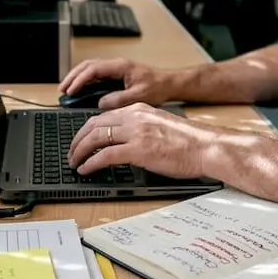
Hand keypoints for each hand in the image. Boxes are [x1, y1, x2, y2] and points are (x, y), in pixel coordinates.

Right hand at [58, 58, 174, 108]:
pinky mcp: (116, 75)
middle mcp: (116, 65)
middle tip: (62, 89)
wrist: (169, 84)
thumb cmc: (158, 87)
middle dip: (73, 76)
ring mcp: (115, 69)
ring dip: (77, 77)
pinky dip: (85, 80)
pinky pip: (96, 74)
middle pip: (88, 66)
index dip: (80, 80)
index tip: (71, 90)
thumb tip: (101, 103)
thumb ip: (119, 99)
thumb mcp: (139, 96)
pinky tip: (80, 89)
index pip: (94, 69)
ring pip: (90, 68)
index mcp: (120, 67)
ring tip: (66, 89)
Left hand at [67, 103, 219, 177]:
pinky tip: (86, 169)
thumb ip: (141, 128)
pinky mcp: (138, 150)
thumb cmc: (189, 142)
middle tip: (71, 152)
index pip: (104, 116)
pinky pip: (105, 155)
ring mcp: (135, 133)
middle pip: (94, 124)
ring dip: (80, 151)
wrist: (206, 147)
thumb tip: (125, 141)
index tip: (81, 139)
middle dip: (77, 139)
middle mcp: (134, 117)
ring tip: (74, 162)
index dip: (87, 129)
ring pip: (95, 138)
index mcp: (139, 109)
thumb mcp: (160, 125)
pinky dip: (91, 163)